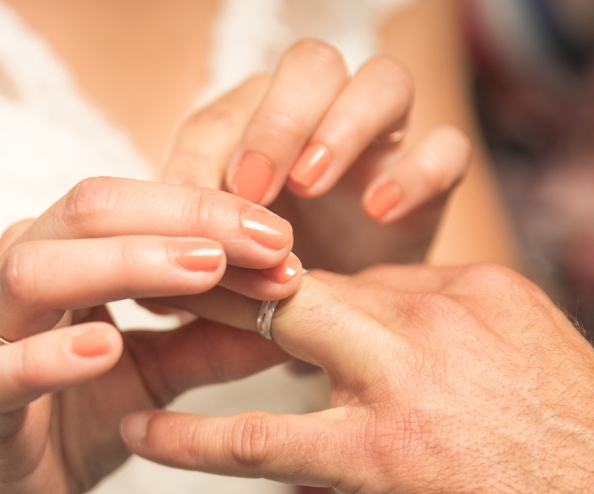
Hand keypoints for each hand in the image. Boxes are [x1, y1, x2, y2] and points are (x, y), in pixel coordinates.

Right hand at [0, 177, 297, 493]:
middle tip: (265, 242)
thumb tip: (302, 307)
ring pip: (36, 272)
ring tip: (204, 272)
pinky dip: (50, 355)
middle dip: (182, 218)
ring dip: (125, 264)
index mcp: (57, 257)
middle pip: (87, 211)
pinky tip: (105, 347)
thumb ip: (213, 340)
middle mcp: (11, 278)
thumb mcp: (154, 376)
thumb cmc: (68, 425)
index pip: (130, 203)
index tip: (285, 235)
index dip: (209, 210)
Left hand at [122, 264, 593, 493]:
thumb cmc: (590, 481)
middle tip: (163, 284)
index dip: (289, 286)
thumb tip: (389, 359)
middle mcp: (441, 318)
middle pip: (307, 278)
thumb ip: (454, 354)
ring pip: (275, 334)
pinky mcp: (386, 459)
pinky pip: (262, 439)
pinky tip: (140, 433)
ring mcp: (410, 384)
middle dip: (231, 280)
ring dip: (199, 333)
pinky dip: (192, 437)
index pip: (359, 274)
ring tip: (132, 335)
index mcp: (476, 294)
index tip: (237, 288)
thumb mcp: (527, 383)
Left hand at [162, 39, 470, 272]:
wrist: (336, 326)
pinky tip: (382, 210)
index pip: (226, 115)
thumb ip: (191, 266)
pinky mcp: (433, 179)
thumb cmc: (263, 285)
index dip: (210, 156)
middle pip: (310, 66)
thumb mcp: (220, 275)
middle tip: (257, 187)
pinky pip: (446, 146)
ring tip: (313, 183)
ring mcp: (381, 142)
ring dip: (345, 125)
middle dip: (278, 120)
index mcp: (252, 129)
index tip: (202, 207)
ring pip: (384, 81)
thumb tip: (147, 287)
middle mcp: (320, 117)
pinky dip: (418, 170)